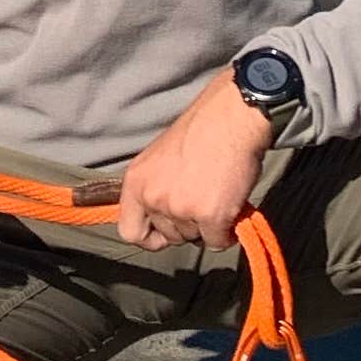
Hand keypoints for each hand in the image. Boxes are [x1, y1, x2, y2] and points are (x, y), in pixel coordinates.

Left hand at [114, 71, 274, 252]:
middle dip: (187, 224)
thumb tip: (162, 217)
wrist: (230, 118)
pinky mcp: (210, 215)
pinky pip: (217, 242)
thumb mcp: (160, 159)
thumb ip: (155, 188)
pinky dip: (227, 231)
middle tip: (202, 198)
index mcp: (136, 182)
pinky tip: (230, 208)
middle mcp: (153, 197)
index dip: (150, 237)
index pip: (130, 231)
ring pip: (194, 238)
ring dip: (207, 225)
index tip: (166, 233)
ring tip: (216, 193)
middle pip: (169, 236)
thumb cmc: (200, 132)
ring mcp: (180, 208)